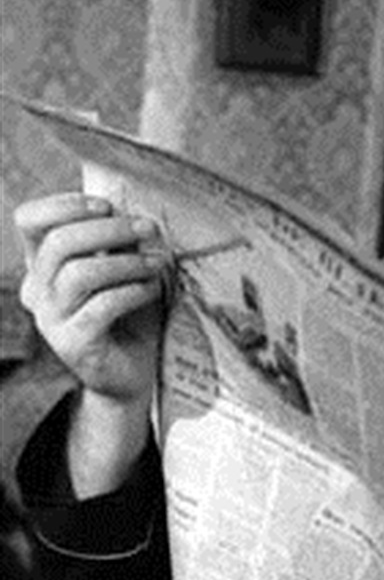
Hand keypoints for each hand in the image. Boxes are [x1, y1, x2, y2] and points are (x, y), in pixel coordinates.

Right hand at [16, 193, 169, 495]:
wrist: (134, 375)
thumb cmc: (131, 316)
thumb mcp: (124, 271)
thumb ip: (120, 244)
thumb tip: (135, 216)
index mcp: (44, 265)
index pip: (30, 220)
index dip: (64, 205)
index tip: (106, 206)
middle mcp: (38, 290)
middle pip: (59, 243)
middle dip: (108, 230)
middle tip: (147, 229)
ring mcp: (51, 319)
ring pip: (79, 274)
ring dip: (125, 262)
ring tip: (157, 264)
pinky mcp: (73, 343)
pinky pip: (100, 307)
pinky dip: (131, 292)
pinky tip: (152, 290)